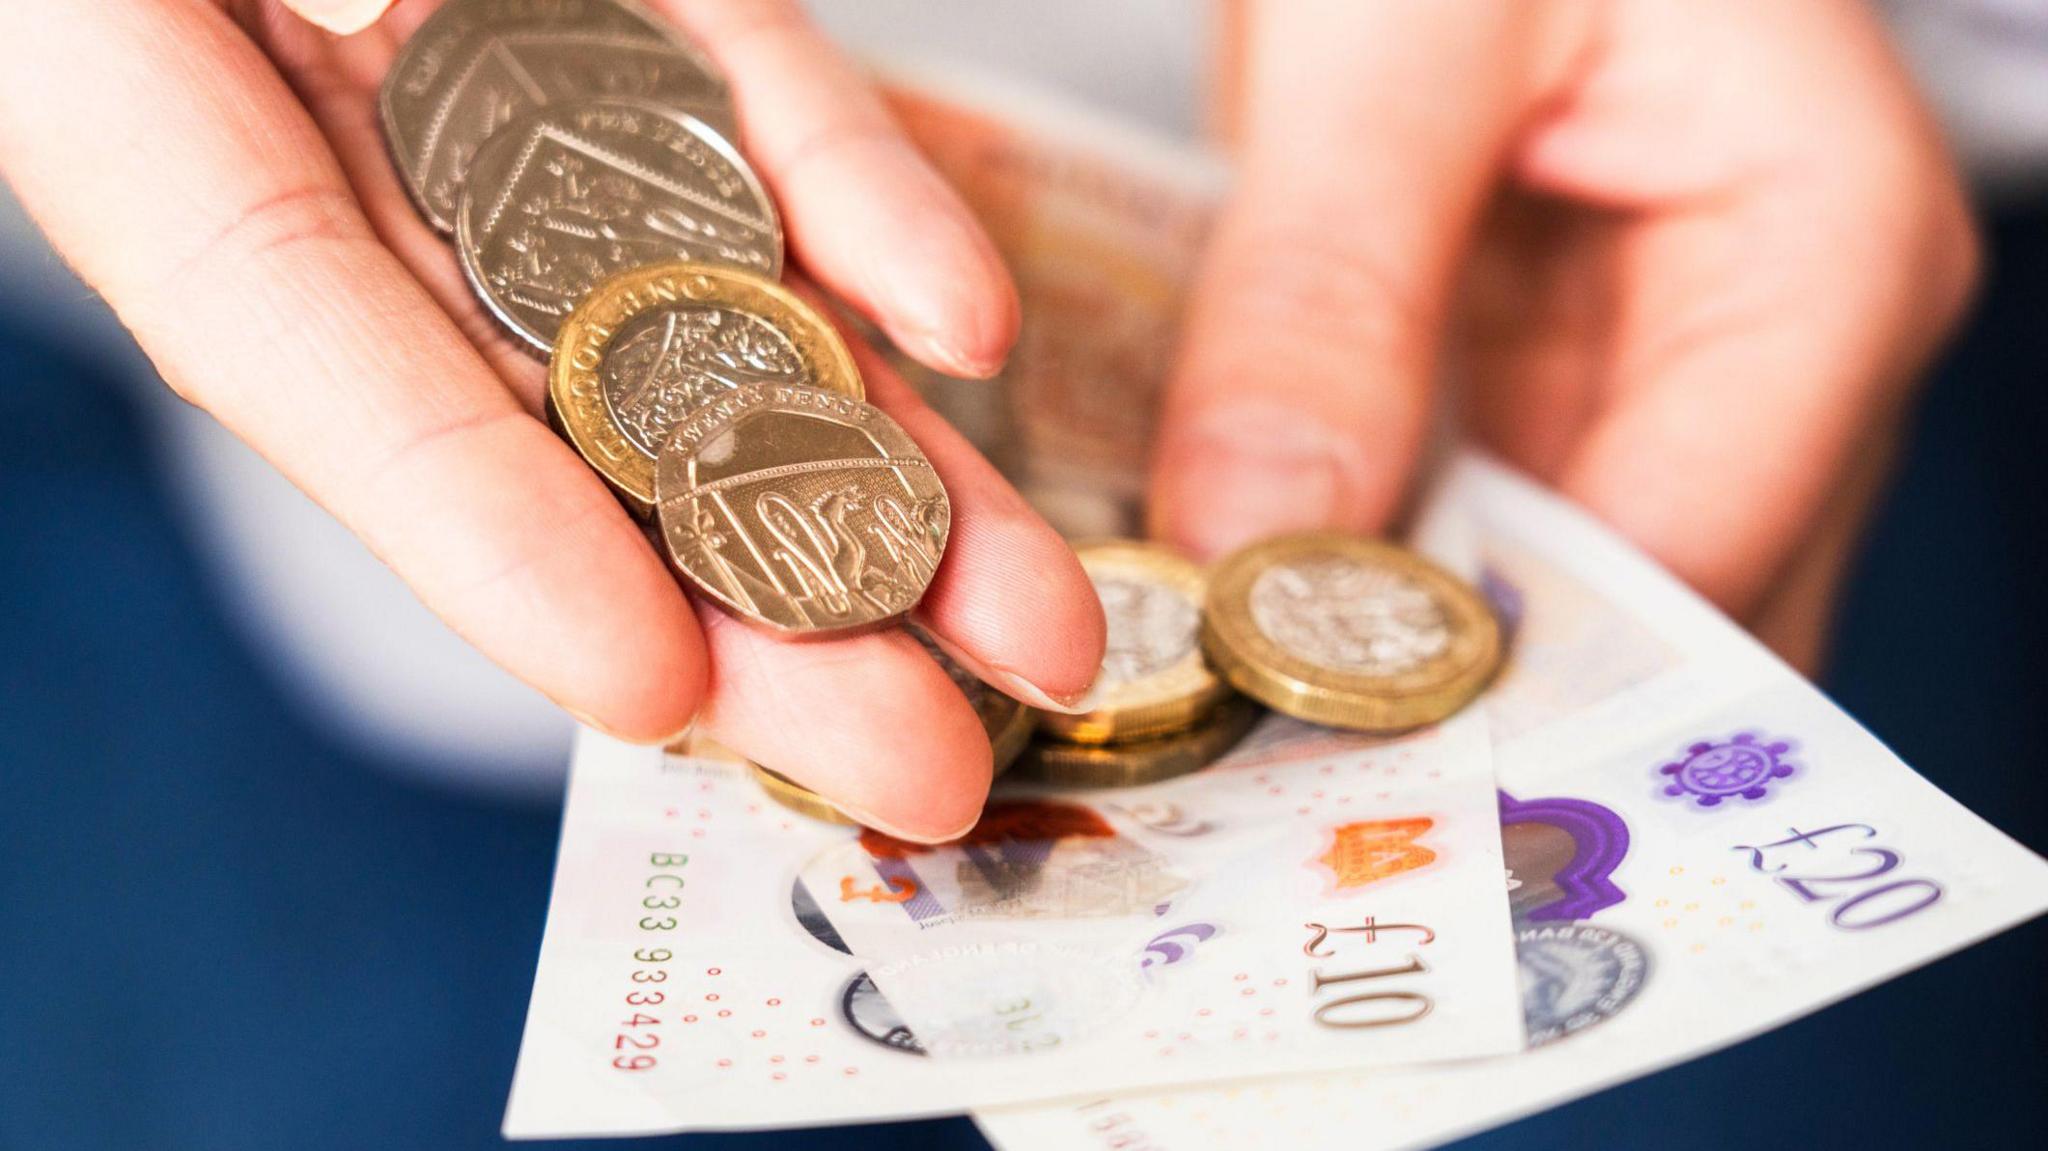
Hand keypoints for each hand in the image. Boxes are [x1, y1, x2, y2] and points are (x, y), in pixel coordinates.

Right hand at [0, 0, 1103, 840]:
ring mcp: (507, 69)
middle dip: (754, 594)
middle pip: (555, 397)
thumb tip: (381, 112)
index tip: (646, 683)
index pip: (299, 344)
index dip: (469, 523)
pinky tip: (965, 328)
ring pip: (703, 294)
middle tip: (920, 771)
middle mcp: (342, 116)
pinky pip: (743, 105)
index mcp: (144, 101)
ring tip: (1036, 633)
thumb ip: (258, 85)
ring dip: (880, 471)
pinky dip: (856, 203)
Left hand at [1151, 0, 1977, 671]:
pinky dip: (1352, 567)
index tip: (1298, 729)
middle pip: (1633, 624)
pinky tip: (1231, 586)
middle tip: (1238, 757)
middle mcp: (1774, 351)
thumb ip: (1330, 281)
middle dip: (1439, 699)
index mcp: (1822, 254)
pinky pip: (1465, 524)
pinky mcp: (1554, 376)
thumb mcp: (1395, 32)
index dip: (1494, 676)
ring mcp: (1665, 374)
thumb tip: (1249, 536)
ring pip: (1541, 598)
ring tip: (1210, 685)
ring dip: (1380, 649)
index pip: (1687, 566)